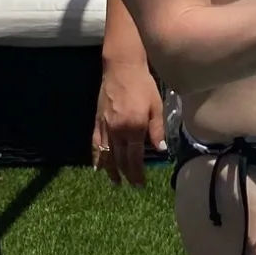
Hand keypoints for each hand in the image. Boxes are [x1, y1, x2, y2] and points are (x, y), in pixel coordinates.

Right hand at [92, 55, 165, 185]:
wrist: (122, 69)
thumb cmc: (143, 85)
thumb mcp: (156, 106)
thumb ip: (157, 130)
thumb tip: (160, 150)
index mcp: (134, 128)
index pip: (135, 158)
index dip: (137, 173)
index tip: (140, 184)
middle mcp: (117, 131)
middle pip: (120, 159)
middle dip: (126, 174)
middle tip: (132, 185)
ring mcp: (104, 127)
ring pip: (106, 155)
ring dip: (110, 170)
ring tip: (115, 182)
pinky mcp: (97, 122)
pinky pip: (95, 144)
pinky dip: (96, 157)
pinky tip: (98, 166)